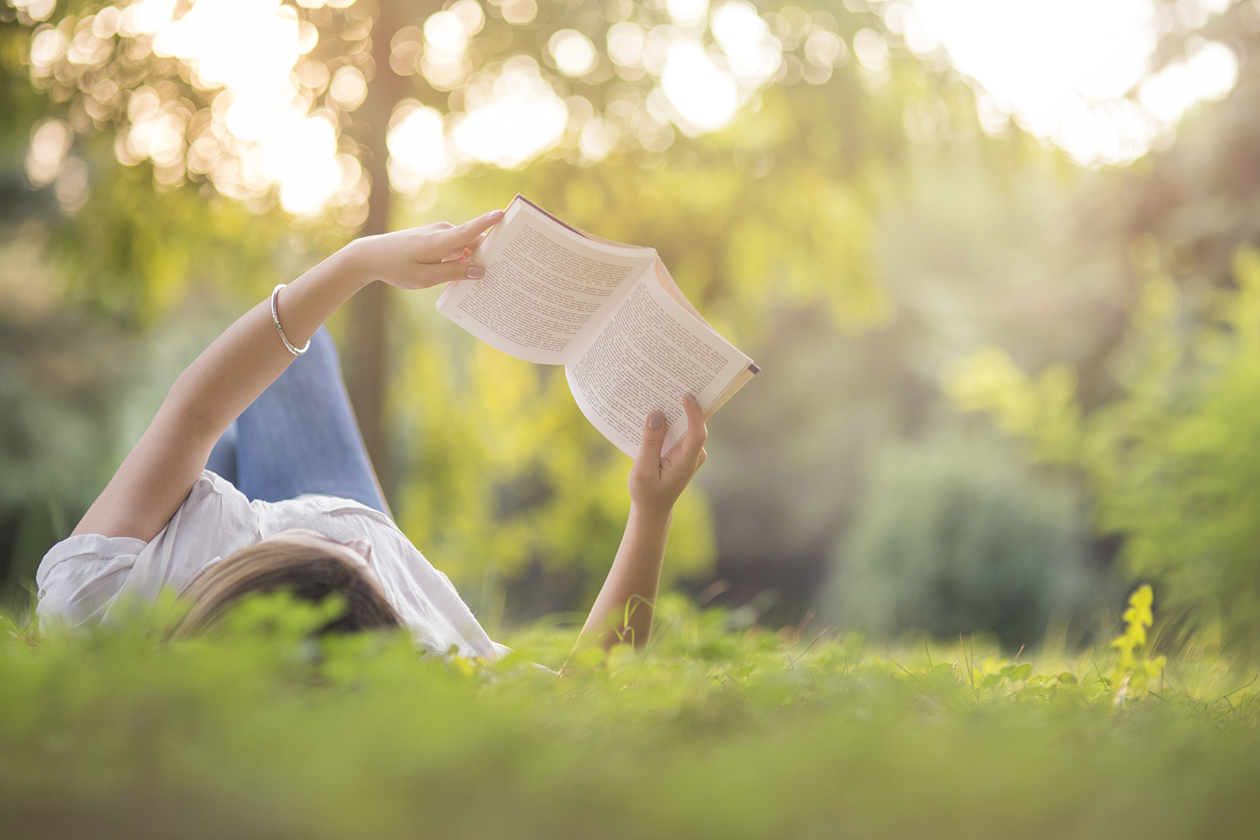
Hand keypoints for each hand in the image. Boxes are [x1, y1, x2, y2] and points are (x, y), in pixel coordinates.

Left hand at [346, 209, 503, 289]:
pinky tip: (468, 274)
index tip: (504, 214)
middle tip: (508, 269)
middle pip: (474, 241)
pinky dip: (464, 258)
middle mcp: (443, 232)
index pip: (470, 230)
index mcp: (440, 241)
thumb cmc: (396, 267)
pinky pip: (457, 247)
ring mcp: (439, 234)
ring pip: (466, 246)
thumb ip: (454, 273)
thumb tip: (480, 270)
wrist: (371, 255)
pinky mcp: (436, 238)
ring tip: (491, 276)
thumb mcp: (425, 277)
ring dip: (476, 259)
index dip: (488, 223)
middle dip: (490, 253)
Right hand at [628, 393, 707, 518]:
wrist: (653, 509)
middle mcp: (693, 456)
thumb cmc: (646, 492)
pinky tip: (657, 412)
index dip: (694, 413)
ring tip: (663, 393)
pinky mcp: (683, 452)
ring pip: (685, 428)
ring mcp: (690, 454)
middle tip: (673, 384)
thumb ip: (650, 443)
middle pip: (693, 426)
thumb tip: (656, 415)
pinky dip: (670, 422)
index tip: (687, 396)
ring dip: (675, 413)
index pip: (697, 433)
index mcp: (686, 462)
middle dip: (683, 406)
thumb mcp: (642, 470)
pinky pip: (679, 432)